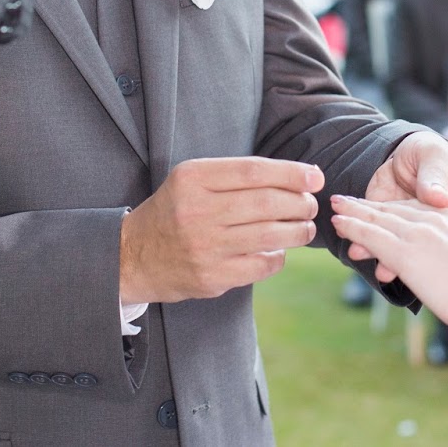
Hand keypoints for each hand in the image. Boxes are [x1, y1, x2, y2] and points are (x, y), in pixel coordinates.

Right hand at [119, 157, 323, 303]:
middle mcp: (198, 211)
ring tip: (305, 227)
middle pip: (267, 202)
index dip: (292, 173)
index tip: (315, 177)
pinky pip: (261, 264)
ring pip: (270, 234)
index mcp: (193, 179)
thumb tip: (297, 179)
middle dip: (300, 203)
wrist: (133, 256)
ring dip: (298, 230)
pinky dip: (278, 256)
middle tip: (311, 204)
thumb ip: (236, 177)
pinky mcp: (210, 277)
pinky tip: (279, 250)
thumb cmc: (175, 211)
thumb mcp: (193, 181)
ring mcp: (204, 246)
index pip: (254, 171)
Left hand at [330, 196, 447, 331]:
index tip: (382, 208)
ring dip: (355, 212)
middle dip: (370, 206)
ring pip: (380, 218)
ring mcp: (422, 234)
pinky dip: (353, 227)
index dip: (397, 208)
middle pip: (397, 209)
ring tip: (336, 208)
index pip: (422, 210)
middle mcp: (440, 220)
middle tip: (347, 202)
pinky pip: (372, 235)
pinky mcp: (407, 252)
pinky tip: (339, 225)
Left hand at [354, 131, 447, 282]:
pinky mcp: (390, 226)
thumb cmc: (429, 153)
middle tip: (385, 269)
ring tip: (366, 259)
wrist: (404, 151)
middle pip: (426, 247)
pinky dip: (368, 244)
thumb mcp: (435, 157)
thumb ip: (435, 177)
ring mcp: (412, 228)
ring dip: (382, 257)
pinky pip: (380, 239)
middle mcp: (437, 225)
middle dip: (405, 258)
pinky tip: (356, 248)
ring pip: (401, 247)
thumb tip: (439, 198)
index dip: (444, 249)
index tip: (423, 254)